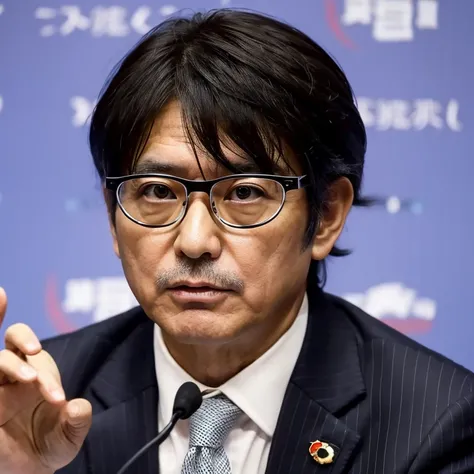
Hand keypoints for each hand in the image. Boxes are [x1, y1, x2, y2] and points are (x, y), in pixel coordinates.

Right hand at [0, 287, 91, 473]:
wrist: (31, 471)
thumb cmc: (50, 445)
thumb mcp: (68, 437)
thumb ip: (77, 421)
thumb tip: (79, 407)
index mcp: (32, 372)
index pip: (24, 346)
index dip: (30, 347)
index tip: (46, 375)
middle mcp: (9, 377)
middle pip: (8, 342)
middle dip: (21, 337)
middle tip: (35, 351)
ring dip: (8, 364)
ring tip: (30, 379)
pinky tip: (1, 397)